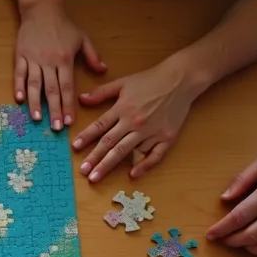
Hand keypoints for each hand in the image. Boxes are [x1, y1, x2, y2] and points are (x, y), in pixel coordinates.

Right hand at [14, 1, 105, 131]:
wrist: (42, 10)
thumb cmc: (63, 25)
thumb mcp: (82, 38)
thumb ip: (92, 56)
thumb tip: (103, 70)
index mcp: (65, 59)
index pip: (67, 87)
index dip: (68, 105)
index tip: (69, 121)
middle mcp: (49, 62)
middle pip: (52, 90)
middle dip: (54, 110)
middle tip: (55, 127)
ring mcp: (33, 59)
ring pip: (34, 85)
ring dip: (35, 103)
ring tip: (37, 119)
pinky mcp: (21, 56)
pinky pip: (19, 74)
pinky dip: (19, 87)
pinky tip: (19, 99)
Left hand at [72, 58, 201, 181]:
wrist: (181, 79)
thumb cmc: (151, 80)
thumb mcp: (123, 82)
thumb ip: (101, 92)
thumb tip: (81, 99)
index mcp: (123, 109)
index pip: (100, 126)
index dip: (86, 138)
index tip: (75, 148)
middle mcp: (135, 122)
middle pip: (110, 143)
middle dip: (94, 158)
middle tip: (83, 172)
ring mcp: (151, 131)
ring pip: (127, 151)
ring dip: (110, 165)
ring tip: (96, 177)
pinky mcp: (167, 137)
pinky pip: (155, 155)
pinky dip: (144, 165)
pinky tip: (133, 175)